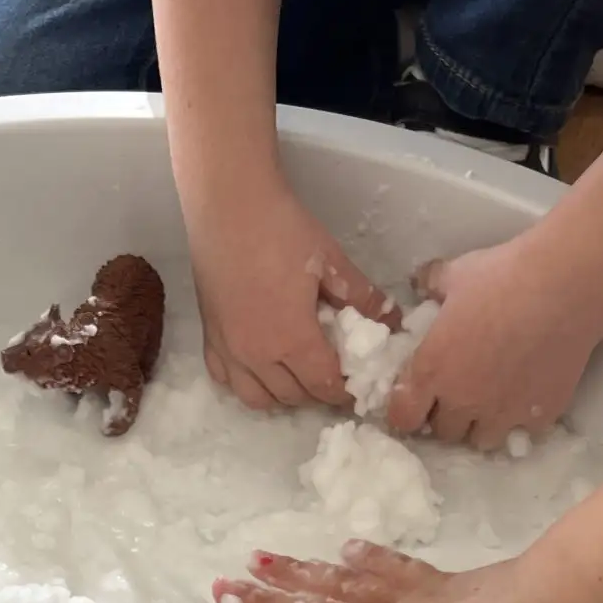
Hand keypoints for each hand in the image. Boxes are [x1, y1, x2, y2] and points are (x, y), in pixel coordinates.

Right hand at [188, 175, 398, 411]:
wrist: (228, 205)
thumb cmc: (282, 229)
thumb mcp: (331, 262)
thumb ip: (363, 298)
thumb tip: (392, 320)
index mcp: (292, 340)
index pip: (326, 386)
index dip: (346, 391)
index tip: (358, 383)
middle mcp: (257, 356)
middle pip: (294, 396)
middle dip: (319, 392)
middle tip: (334, 374)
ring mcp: (229, 349)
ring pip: (258, 398)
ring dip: (283, 394)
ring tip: (299, 374)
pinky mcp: (209, 337)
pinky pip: (226, 380)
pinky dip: (247, 383)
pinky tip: (261, 367)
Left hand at [387, 233, 602, 449]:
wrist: (565, 286)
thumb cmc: (502, 276)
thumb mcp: (456, 274)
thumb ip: (432, 284)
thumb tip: (420, 283)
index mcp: (432, 370)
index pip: (403, 416)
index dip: (408, 410)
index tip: (418, 398)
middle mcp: (462, 401)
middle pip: (444, 431)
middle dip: (448, 415)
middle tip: (461, 392)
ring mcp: (502, 413)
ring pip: (482, 440)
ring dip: (482, 424)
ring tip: (494, 401)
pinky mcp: (539, 415)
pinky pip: (524, 432)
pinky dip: (523, 420)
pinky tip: (529, 395)